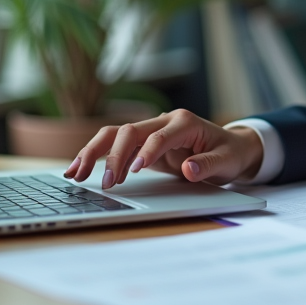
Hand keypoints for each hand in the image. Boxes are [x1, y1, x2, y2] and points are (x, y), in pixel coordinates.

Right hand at [64, 109, 263, 189]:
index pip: (160, 135)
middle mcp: (164, 121)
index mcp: (185, 123)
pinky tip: (78, 169)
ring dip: (94, 152)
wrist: (230, 146)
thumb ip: (208, 165)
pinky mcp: (142, 142)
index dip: (147, 151)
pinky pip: (115, 144)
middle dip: (114, 156)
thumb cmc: (229, 153)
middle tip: (104, 183)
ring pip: (115, 134)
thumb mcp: (227, 162)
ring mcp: (151, 130)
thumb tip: (189, 170)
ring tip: (75, 173)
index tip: (133, 171)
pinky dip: (96, 155)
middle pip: (130, 131)